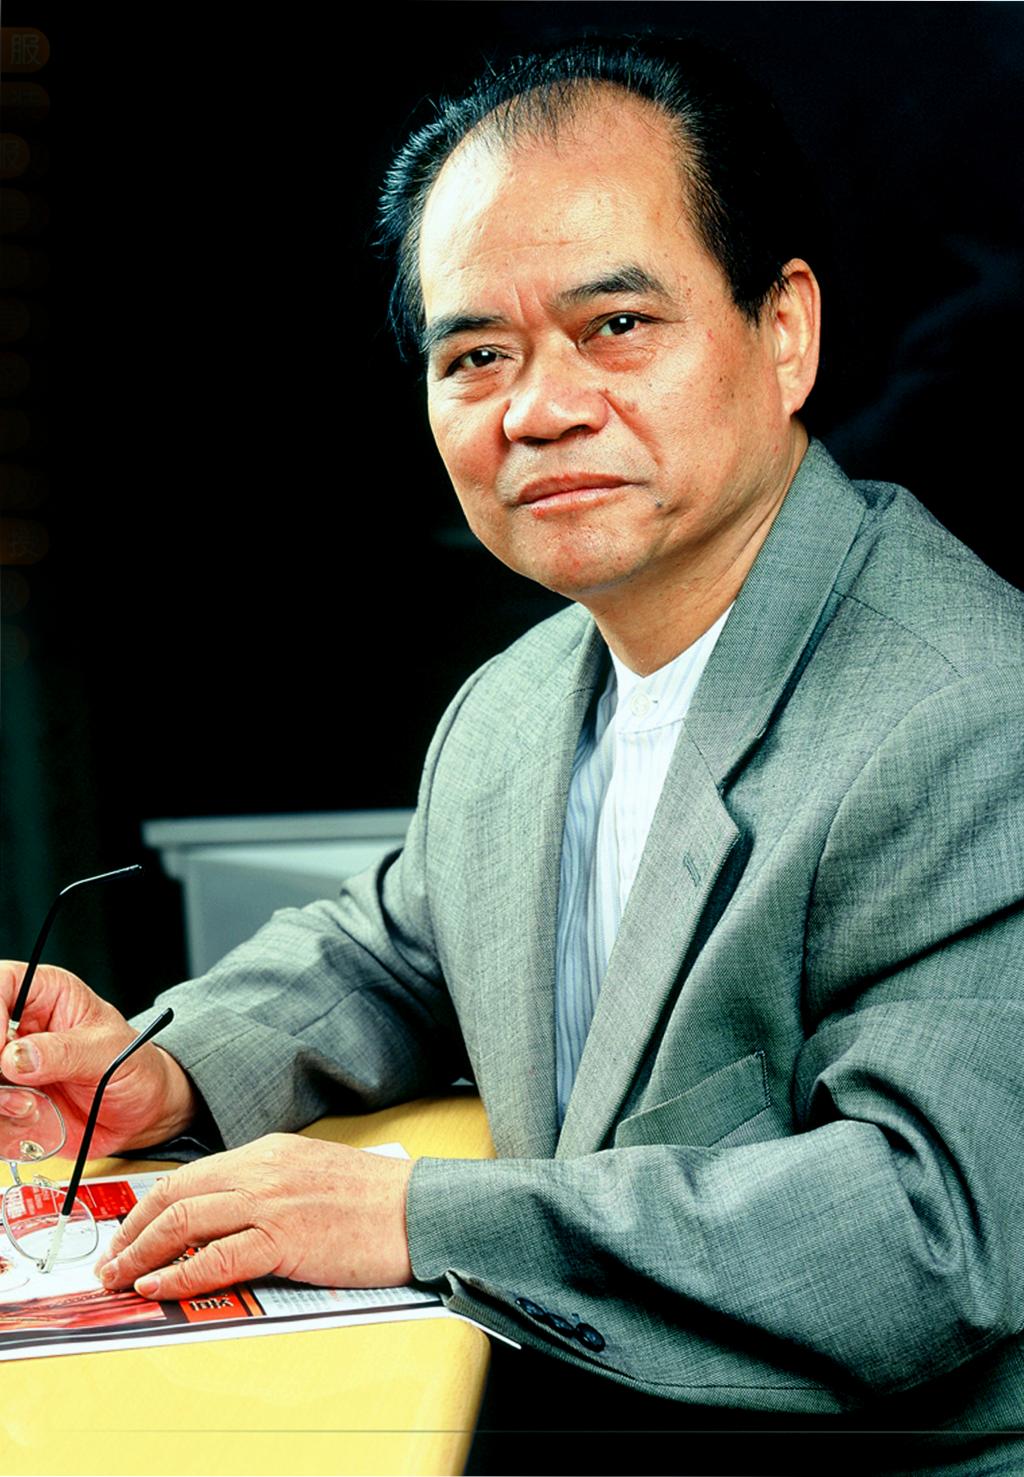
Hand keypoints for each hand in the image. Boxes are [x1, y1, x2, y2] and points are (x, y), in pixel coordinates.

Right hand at [0, 961, 196, 1156]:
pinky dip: (6, 1123)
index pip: (1, 983)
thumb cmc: (134, 1066)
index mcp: (47, 995)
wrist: (142, 1111)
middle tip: (12, 1080)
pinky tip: (34, 1118)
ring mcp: (9, 1068)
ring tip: (32, 1105)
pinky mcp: (8, 1103)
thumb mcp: (110, 1052)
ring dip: (0, 1099)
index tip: (1, 1047)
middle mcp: (21, 1029)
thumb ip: (65, 1052)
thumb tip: (15, 1056)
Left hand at [94, 1134, 413, 1298]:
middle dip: (133, 1230)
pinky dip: (181, 1272)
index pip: (191, 1175)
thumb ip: (269, 1188)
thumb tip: (229, 1220)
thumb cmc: (374, 1200)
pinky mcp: (286, 1236)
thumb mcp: (312, 1176)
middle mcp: (263, 1169)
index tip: (130, 1233)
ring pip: (186, 1219)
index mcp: (268, 1152)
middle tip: (112, 1260)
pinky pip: (219, 1255)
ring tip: (121, 1277)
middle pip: (176, 1193)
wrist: (419, 1208)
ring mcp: (272, 1200)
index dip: (151, 1206)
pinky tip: (160, 1285)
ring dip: (143, 1252)